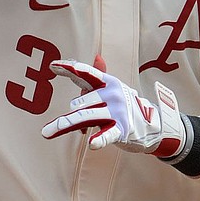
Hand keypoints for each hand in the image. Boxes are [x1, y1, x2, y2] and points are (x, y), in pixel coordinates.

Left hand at [41, 58, 186, 157]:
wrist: (153, 124)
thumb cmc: (124, 104)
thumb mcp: (112, 88)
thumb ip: (99, 75)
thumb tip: (96, 56)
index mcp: (108, 82)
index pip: (86, 74)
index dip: (70, 68)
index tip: (52, 66)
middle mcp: (112, 94)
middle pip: (81, 101)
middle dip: (71, 113)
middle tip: (68, 120)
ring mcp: (117, 112)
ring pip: (86, 116)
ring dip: (64, 124)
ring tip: (46, 132)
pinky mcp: (122, 129)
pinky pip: (108, 134)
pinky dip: (100, 139)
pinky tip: (92, 144)